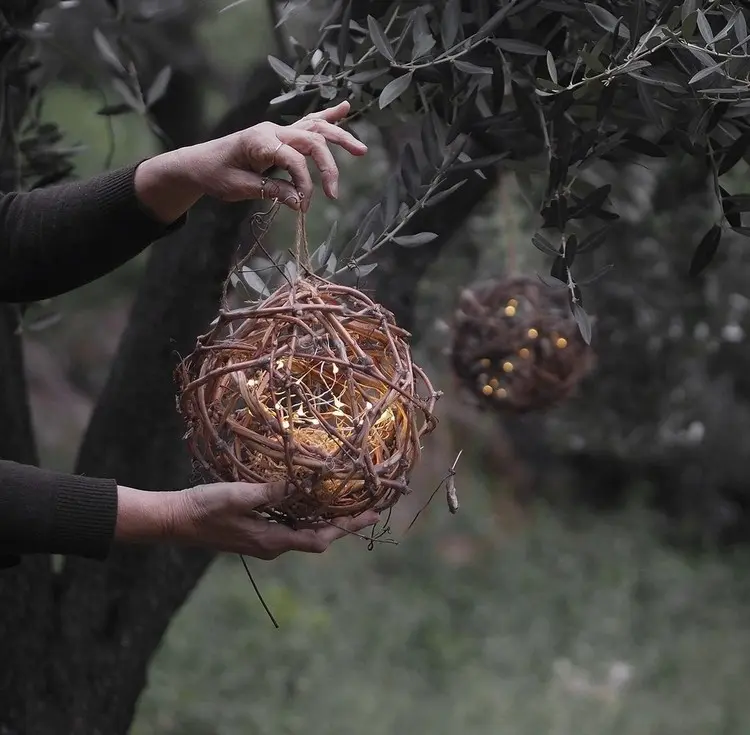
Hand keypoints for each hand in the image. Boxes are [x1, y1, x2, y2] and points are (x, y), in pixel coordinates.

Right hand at [116, 481, 379, 559]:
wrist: (175, 520)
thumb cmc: (205, 508)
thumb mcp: (238, 496)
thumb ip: (270, 492)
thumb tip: (301, 483)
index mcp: (273, 540)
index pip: (321, 538)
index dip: (348, 527)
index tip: (371, 515)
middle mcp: (273, 544)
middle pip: (318, 536)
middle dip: (343, 523)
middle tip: (366, 505)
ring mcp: (264, 538)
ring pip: (305, 530)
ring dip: (326, 518)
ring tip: (346, 500)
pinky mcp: (256, 530)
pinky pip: (290, 524)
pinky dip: (306, 513)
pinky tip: (309, 497)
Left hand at [134, 100, 366, 221]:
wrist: (199, 162)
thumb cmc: (215, 175)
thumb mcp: (239, 188)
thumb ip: (271, 191)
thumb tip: (300, 202)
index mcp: (258, 140)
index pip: (292, 159)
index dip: (303, 183)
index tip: (304, 206)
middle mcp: (271, 130)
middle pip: (310, 140)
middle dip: (327, 166)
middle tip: (334, 193)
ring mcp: (277, 129)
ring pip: (315, 128)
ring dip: (339, 137)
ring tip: (361, 149)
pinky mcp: (280, 134)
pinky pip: (308, 123)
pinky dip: (327, 117)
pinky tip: (345, 108)